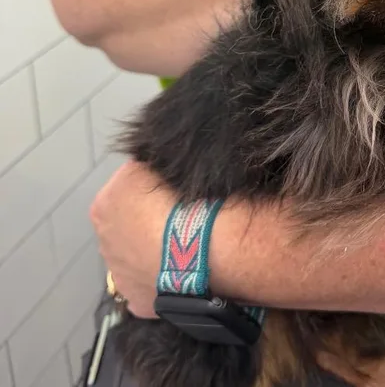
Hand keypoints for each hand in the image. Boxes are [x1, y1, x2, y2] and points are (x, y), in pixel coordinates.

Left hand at [91, 161, 175, 317]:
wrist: (199, 243)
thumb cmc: (178, 199)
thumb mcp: (153, 164)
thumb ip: (142, 169)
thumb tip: (145, 172)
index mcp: (103, 206)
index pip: (124, 190)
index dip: (148, 189)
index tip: (169, 191)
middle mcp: (104, 242)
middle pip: (126, 227)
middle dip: (146, 224)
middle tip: (177, 218)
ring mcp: (120, 276)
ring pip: (136, 258)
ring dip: (152, 252)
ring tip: (183, 245)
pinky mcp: (138, 301)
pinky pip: (149, 285)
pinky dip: (162, 277)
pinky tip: (181, 270)